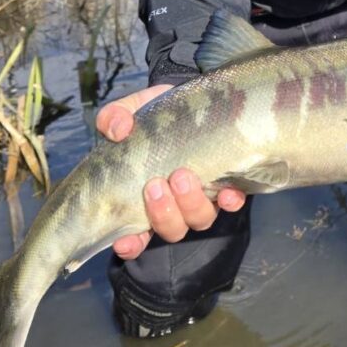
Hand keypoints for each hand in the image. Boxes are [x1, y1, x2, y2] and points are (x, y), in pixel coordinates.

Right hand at [95, 84, 246, 259]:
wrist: (192, 102)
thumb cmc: (154, 117)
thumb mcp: (129, 111)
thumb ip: (114, 118)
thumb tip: (117, 129)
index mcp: (145, 198)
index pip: (135, 236)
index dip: (131, 244)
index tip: (125, 241)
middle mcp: (175, 206)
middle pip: (172, 229)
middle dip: (163, 213)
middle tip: (155, 185)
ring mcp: (202, 197)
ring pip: (199, 219)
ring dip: (190, 203)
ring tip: (182, 175)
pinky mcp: (228, 183)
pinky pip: (232, 202)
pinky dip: (229, 201)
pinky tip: (227, 193)